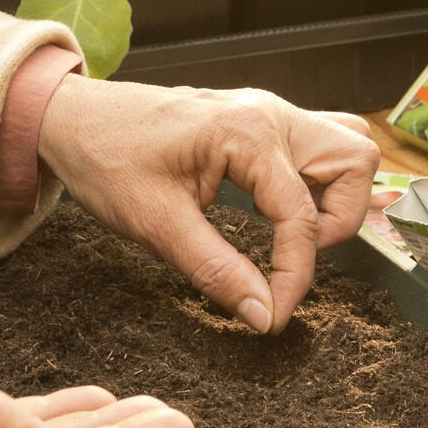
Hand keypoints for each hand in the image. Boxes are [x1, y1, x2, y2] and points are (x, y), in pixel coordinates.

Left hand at [37, 79, 379, 333]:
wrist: (71, 118)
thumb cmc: (106, 158)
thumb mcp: (155, 224)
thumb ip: (216, 271)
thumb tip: (263, 315)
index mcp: (247, 133)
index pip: (302, 216)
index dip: (295, 277)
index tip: (274, 316)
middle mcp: (269, 113)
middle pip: (355, 161)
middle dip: (338, 220)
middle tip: (292, 256)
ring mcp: (267, 111)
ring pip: (345, 147)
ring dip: (334, 195)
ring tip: (288, 233)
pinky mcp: (259, 121)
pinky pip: (316, 145)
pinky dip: (314, 181)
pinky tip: (273, 210)